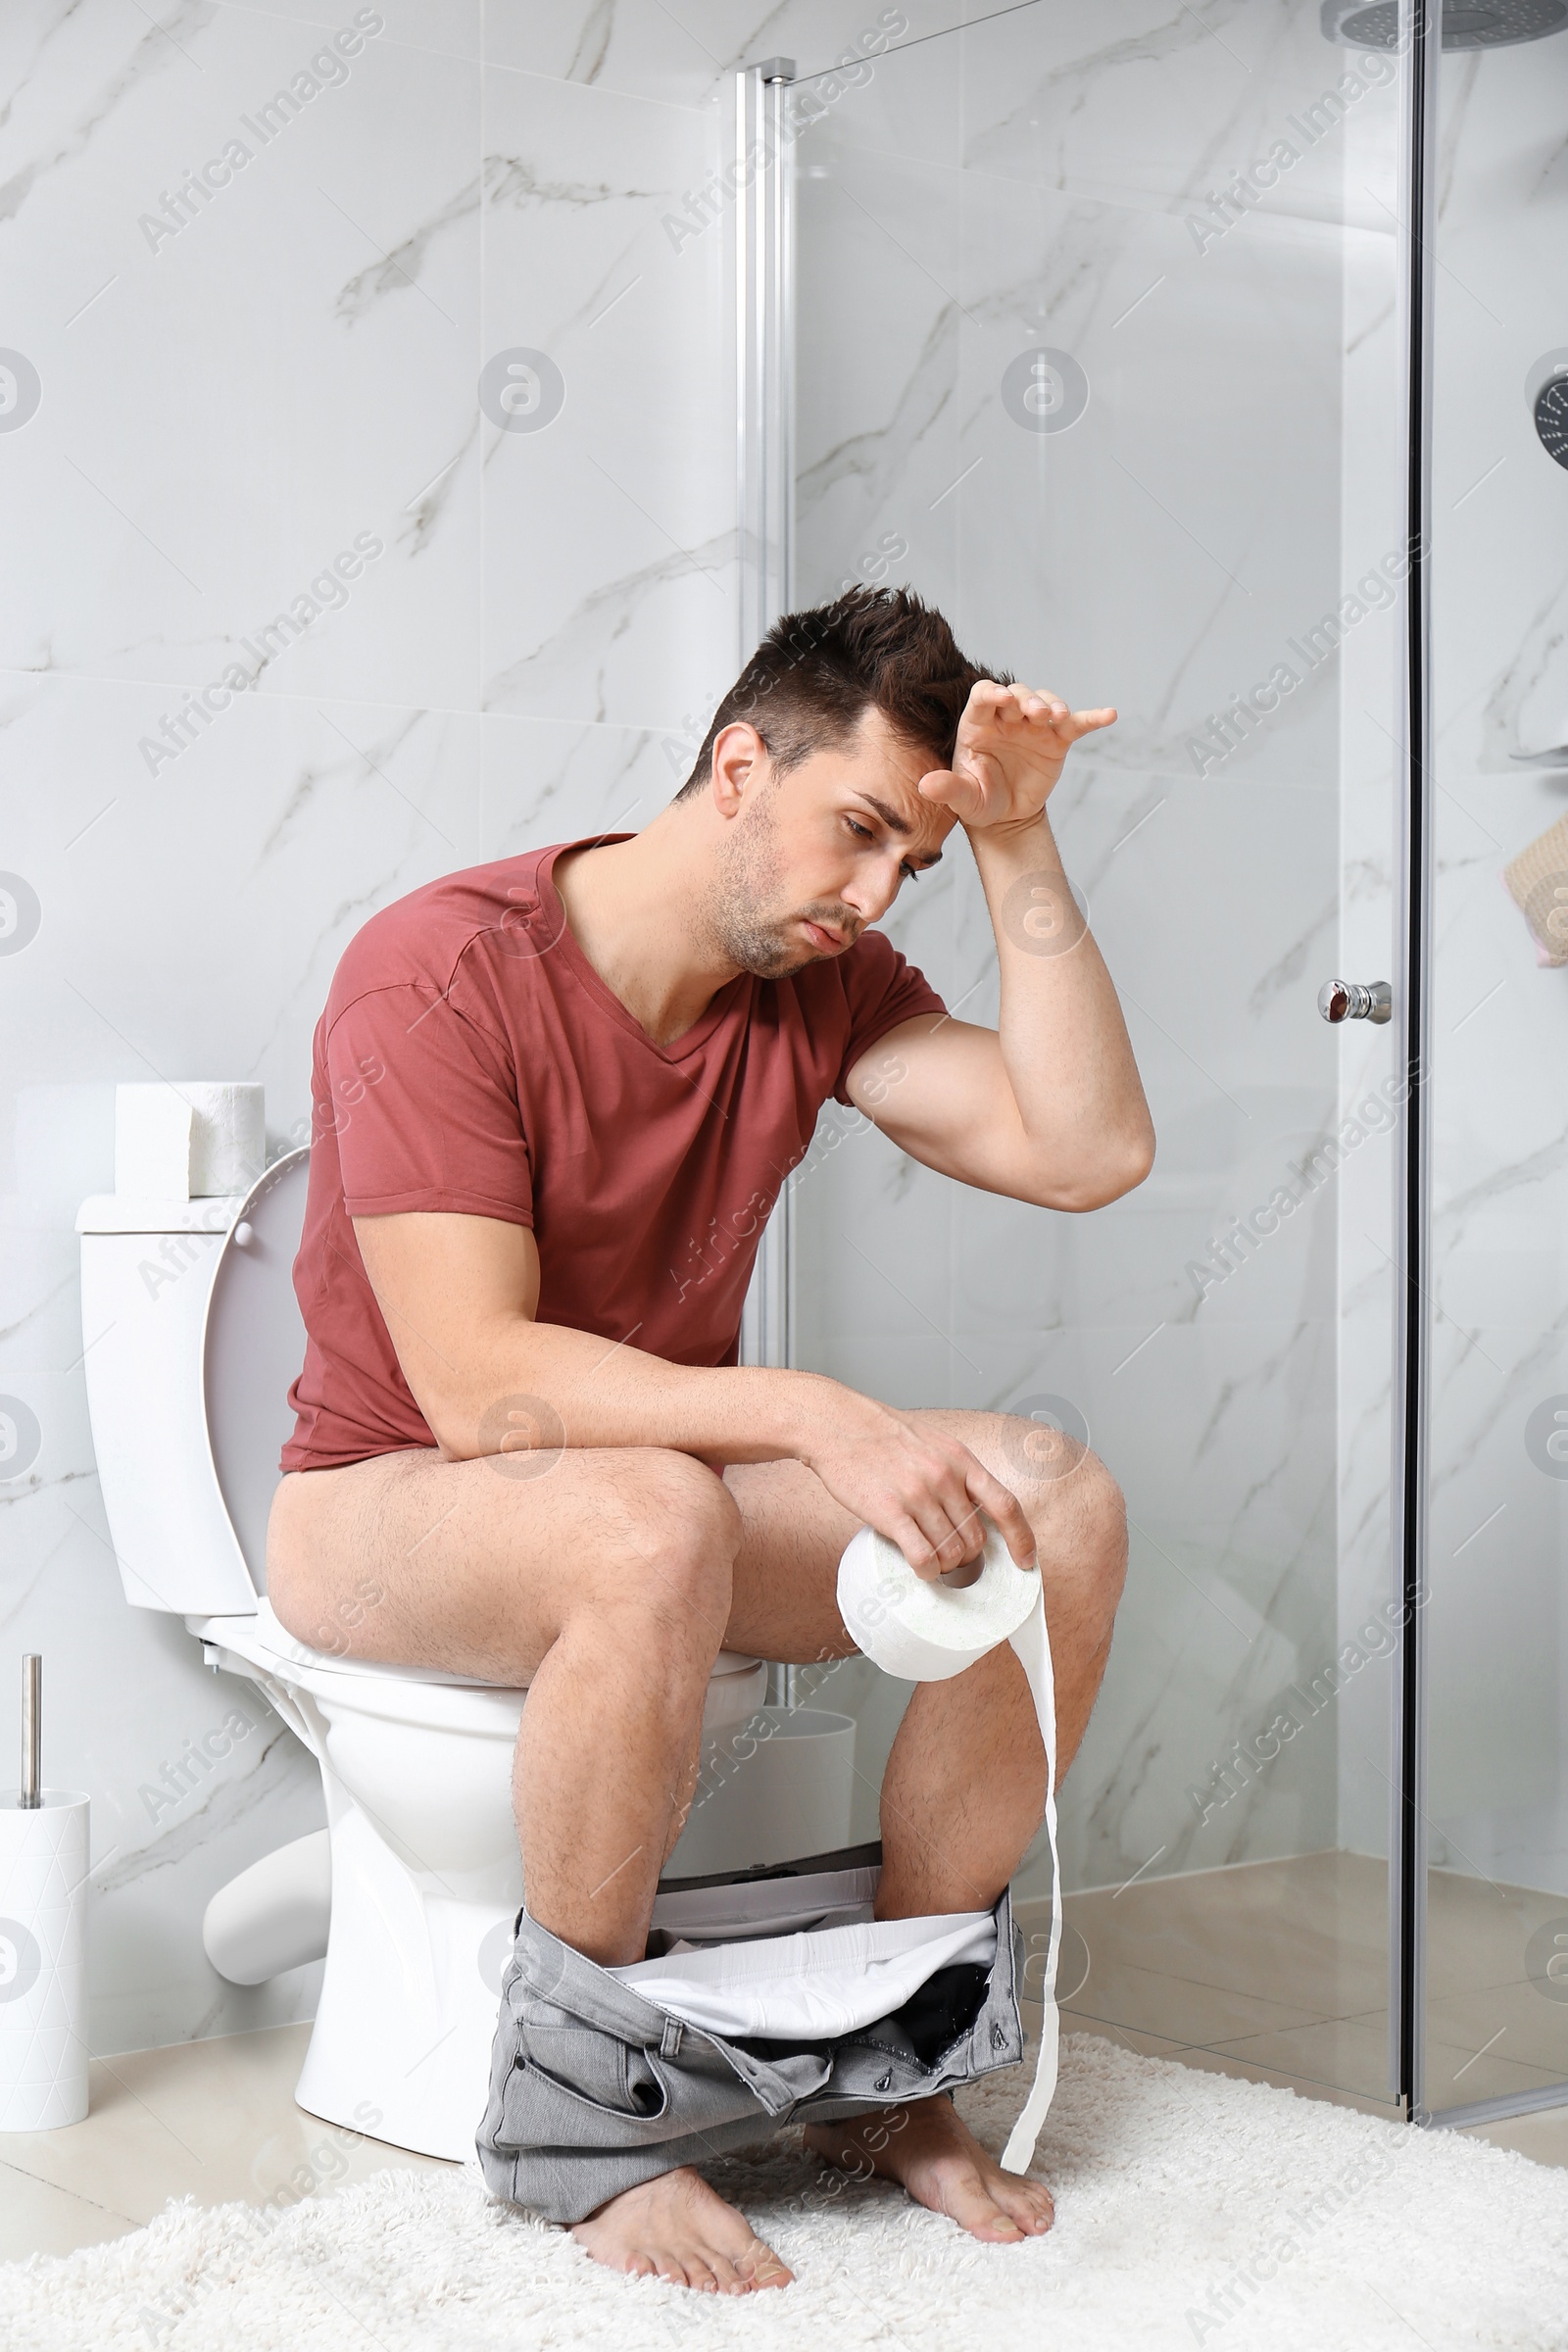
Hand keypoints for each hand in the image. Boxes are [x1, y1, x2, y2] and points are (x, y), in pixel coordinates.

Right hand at [796, 1385, 1036, 1580]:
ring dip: (945, 1567)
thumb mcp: (933, 1443)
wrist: (839, 1424)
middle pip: (975, 1538)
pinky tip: (920, 1569)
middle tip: (952, 1558)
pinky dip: (925, 1571)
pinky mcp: (890, 1511)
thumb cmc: (884, 1434)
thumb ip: (956, 1472)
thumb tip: (974, 1512)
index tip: (1027, 1561)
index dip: (1022, 1539)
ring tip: (932, 1562)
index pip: (1006, 1505)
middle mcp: (944, 1476)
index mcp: (961, 1459)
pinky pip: (921, 1556)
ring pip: (950, 1552)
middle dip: (968, 1557)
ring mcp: (918, 1494)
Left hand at [917, 679, 1115, 833]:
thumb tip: (926, 786)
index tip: (1000, 698)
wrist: (1007, 818)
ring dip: (1053, 705)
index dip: (991, 693)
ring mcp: (1034, 726)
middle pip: (1017, 694)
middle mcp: (1006, 719)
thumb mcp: (964, 799)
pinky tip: (1109, 714)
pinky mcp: (1057, 740)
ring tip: (1058, 717)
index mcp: (978, 724)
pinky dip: (1092, 718)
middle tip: (1035, 713)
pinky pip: (1076, 725)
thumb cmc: (980, 802)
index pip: (983, 697)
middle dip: (1026, 699)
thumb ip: (948, 789)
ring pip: (1046, 702)